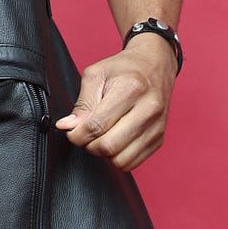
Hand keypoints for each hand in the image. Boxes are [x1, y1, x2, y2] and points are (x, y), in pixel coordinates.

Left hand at [54, 37, 176, 171]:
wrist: (155, 65)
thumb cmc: (124, 69)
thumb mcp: (96, 75)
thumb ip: (82, 104)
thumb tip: (67, 127)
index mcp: (131, 88)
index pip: (97, 126)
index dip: (77, 134)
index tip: (72, 131)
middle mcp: (148, 108)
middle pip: (109, 146)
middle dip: (90, 145)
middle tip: (86, 134)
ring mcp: (156, 125)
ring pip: (120, 160)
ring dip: (104, 153)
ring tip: (102, 136)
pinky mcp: (159, 138)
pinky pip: (132, 163)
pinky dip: (118, 157)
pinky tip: (115, 141)